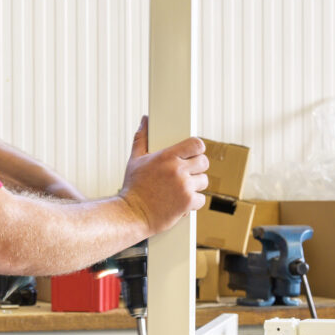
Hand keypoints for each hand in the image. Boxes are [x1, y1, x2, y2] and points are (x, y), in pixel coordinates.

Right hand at [118, 116, 208, 233]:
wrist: (131, 214)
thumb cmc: (133, 188)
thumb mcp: (135, 159)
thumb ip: (142, 138)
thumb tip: (145, 120)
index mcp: (167, 156)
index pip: (196, 144)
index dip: (197, 148)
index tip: (193, 154)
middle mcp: (178, 170)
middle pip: (204, 162)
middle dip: (197, 168)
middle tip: (186, 173)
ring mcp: (184, 186)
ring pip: (204, 181)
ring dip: (195, 185)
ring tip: (181, 189)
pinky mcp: (188, 202)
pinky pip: (201, 198)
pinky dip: (193, 202)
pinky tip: (180, 202)